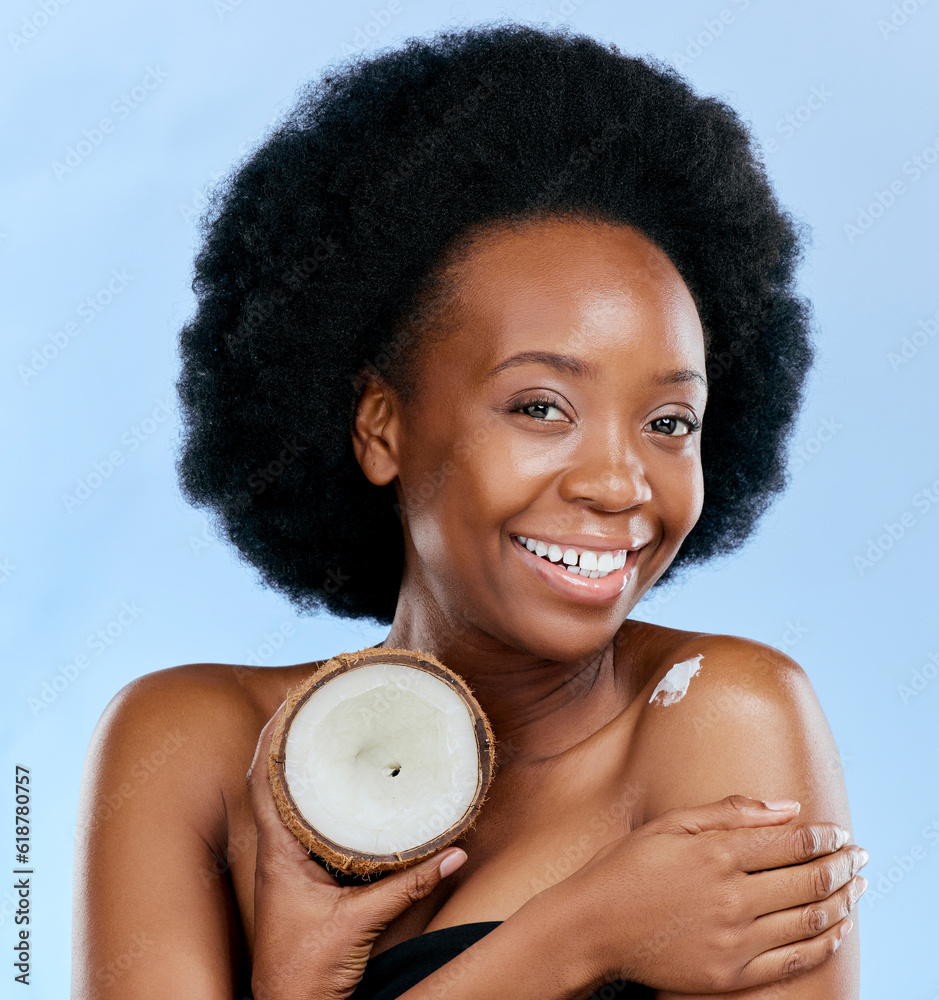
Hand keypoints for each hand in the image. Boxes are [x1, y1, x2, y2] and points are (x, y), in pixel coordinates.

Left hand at [246, 706, 467, 999]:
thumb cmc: (304, 973)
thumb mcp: (360, 924)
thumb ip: (408, 887)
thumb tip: (454, 852)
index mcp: (277, 852)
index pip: (263, 779)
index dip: (273, 738)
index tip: (292, 702)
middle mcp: (278, 851)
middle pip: (274, 780)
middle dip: (292, 739)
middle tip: (320, 704)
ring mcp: (289, 864)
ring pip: (289, 801)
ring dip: (303, 767)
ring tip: (331, 732)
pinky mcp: (304, 879)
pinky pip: (308, 825)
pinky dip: (320, 799)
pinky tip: (344, 789)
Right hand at [546, 794, 866, 993]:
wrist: (592, 926)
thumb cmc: (627, 867)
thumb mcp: (671, 824)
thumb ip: (730, 812)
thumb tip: (787, 807)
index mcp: (717, 853)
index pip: (792, 842)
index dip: (824, 835)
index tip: (839, 831)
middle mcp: (732, 896)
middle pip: (808, 879)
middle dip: (842, 865)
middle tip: (859, 857)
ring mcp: (733, 939)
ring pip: (809, 919)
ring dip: (842, 901)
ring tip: (857, 888)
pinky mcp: (731, 973)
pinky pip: (793, 959)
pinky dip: (823, 943)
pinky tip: (835, 929)